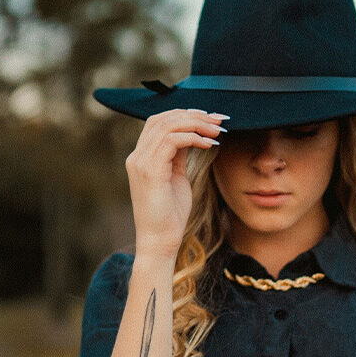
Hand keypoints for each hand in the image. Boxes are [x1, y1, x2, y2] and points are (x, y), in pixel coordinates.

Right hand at [125, 108, 228, 259]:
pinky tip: (209, 144)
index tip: (210, 119)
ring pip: (168, 125)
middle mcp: (137, 157)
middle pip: (162, 118)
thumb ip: (179, 156)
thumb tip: (192, 135)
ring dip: (197, 124)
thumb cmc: (170, 215)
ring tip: (217, 131)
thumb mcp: (177, 177)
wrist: (159, 242)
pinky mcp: (150, 171)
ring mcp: (141, 162)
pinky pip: (172, 141)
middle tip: (218, 120)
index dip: (185, 115)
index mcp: (141, 157)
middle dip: (193, 115)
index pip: (159, 122)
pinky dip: (193, 137)